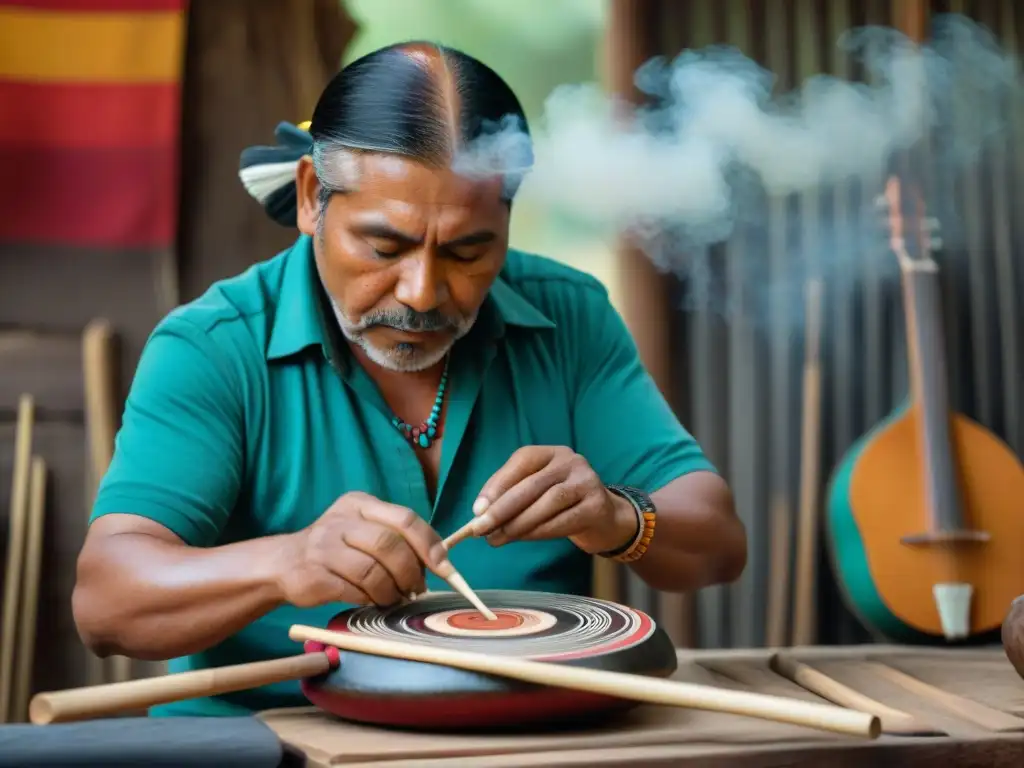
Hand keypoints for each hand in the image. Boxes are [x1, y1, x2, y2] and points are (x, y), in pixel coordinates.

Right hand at [278, 491, 449, 607]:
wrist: (282, 563)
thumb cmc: (335, 549)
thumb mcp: (362, 530)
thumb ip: (396, 538)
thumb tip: (438, 561)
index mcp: (360, 504)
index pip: (404, 518)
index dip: (429, 543)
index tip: (443, 566)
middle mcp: (341, 520)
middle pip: (389, 544)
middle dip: (410, 571)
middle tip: (417, 588)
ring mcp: (324, 546)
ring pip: (372, 571)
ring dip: (391, 590)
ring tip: (394, 598)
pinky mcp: (314, 575)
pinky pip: (353, 591)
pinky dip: (369, 599)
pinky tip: (371, 601)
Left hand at [471, 446, 637, 554]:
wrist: (604, 518)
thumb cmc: (561, 504)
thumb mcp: (537, 491)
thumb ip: (511, 496)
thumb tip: (480, 514)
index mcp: (552, 453)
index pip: (522, 460)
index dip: (497, 484)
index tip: (477, 510)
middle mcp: (571, 461)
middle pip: (532, 484)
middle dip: (502, 509)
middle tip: (480, 529)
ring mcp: (587, 482)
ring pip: (547, 502)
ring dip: (518, 524)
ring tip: (498, 538)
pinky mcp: (597, 506)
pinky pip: (563, 521)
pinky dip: (538, 532)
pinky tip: (522, 539)